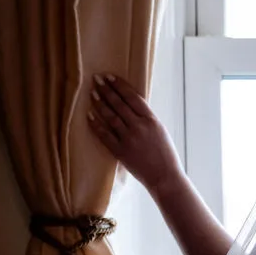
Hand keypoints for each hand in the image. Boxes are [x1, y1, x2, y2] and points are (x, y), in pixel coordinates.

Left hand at [88, 74, 182, 198]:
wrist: (165, 177)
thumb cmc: (166, 155)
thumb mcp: (160, 131)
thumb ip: (146, 119)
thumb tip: (131, 106)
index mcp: (151, 120)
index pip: (132, 97)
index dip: (120, 85)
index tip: (110, 77)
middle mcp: (139, 127)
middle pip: (119, 104)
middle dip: (106, 90)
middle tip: (96, 79)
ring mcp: (129, 139)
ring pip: (110, 117)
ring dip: (100, 104)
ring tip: (92, 94)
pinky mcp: (121, 151)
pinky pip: (105, 135)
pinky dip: (96, 125)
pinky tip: (89, 116)